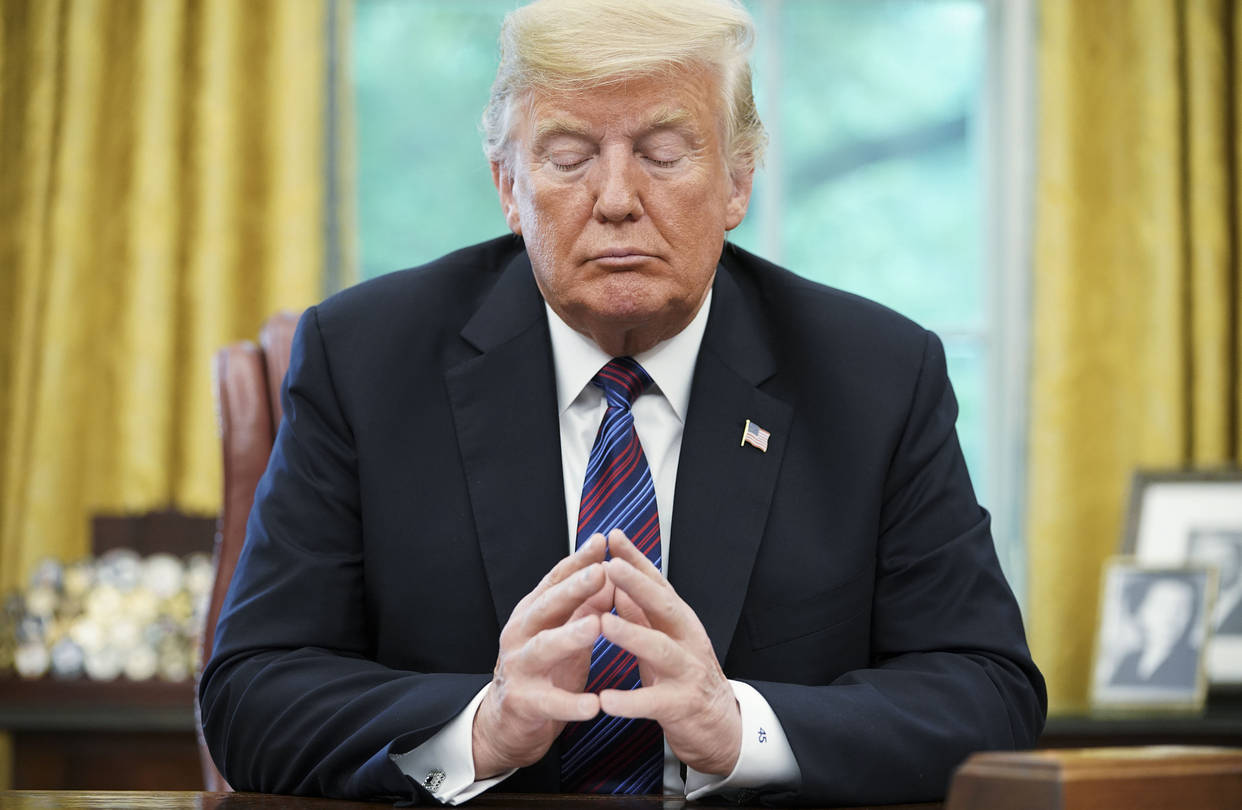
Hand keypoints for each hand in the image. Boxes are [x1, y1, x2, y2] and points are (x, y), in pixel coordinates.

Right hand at [472, 534, 613, 777]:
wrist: (508, 720)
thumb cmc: (545, 669)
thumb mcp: (565, 632)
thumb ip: (586, 606)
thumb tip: (612, 574)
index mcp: (533, 612)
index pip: (555, 580)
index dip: (578, 560)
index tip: (602, 541)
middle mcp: (521, 634)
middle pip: (547, 606)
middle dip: (574, 588)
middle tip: (601, 572)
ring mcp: (519, 667)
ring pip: (543, 648)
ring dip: (569, 636)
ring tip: (596, 626)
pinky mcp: (523, 703)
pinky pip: (549, 702)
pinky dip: (571, 704)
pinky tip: (594, 705)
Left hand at [598, 529, 741, 776]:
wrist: (720, 726)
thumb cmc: (683, 676)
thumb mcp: (663, 638)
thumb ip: (642, 613)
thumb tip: (619, 581)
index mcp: (679, 620)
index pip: (657, 583)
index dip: (636, 559)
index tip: (613, 537)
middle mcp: (687, 639)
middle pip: (663, 606)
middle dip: (636, 584)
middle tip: (610, 566)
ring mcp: (687, 671)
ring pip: (661, 649)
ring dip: (631, 635)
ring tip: (603, 623)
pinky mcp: (682, 705)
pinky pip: (653, 702)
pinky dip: (629, 702)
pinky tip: (606, 700)